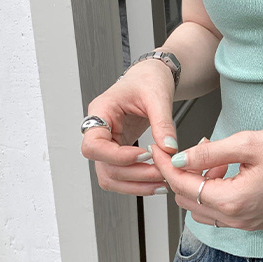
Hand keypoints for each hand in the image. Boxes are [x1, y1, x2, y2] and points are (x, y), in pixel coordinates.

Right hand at [81, 59, 181, 195]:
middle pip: (103, 166)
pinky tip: (157, 182)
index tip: (144, 154)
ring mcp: (109, 142)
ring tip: (163, 183)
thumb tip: (169, 148)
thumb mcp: (158, 95)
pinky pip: (122, 174)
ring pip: (111, 176)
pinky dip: (138, 183)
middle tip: (162, 173)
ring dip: (136, 185)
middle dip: (134, 174)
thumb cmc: (148, 78)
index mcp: (101, 111)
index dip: (117, 156)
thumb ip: (163, 123)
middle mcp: (100, 130)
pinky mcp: (119, 150)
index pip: (93, 145)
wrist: (152, 76)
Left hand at [151, 129, 262, 229]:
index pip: (184, 186)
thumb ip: (209, 153)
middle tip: (193, 148)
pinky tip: (227, 171)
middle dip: (183, 174)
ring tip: (215, 158)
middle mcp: (237, 220)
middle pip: (189, 201)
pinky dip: (215, 192)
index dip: (166, 165)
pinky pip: (221, 211)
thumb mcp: (247, 143)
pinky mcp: (255, 221)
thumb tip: (178, 158)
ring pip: (203, 208)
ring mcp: (247, 224)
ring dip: (199, 184)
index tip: (156, 149)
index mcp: (233, 201)